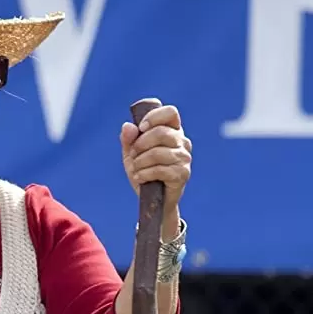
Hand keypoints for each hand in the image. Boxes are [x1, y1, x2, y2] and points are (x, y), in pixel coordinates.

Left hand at [120, 104, 191, 222]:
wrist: (154, 201)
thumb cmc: (144, 173)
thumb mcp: (132, 155)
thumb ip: (128, 140)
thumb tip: (128, 126)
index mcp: (173, 131)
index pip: (170, 113)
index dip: (154, 117)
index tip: (140, 128)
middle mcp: (182, 142)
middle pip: (161, 132)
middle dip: (140, 144)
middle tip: (133, 156)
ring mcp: (184, 158)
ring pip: (158, 153)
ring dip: (140, 162)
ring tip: (135, 169)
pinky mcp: (182, 174)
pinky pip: (160, 169)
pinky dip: (144, 174)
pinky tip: (139, 178)